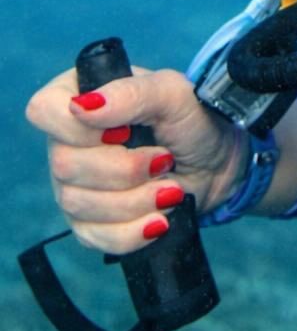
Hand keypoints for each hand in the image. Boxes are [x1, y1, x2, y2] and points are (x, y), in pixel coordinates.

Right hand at [26, 67, 244, 254]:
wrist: (217, 164)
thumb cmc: (193, 118)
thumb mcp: (173, 93)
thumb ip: (132, 92)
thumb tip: (83, 107)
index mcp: (80, 95)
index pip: (44, 110)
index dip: (79, 129)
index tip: (125, 132)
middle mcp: (67, 140)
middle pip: (63, 165)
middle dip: (125, 170)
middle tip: (164, 160)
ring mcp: (73, 184)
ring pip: (77, 204)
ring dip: (134, 201)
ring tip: (170, 189)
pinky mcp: (88, 222)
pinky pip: (93, 237)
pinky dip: (131, 232)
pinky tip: (159, 220)